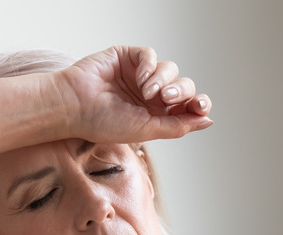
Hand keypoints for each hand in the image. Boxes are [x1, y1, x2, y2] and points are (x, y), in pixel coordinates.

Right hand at [58, 46, 212, 142]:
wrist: (75, 106)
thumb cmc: (103, 123)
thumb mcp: (146, 130)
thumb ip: (178, 126)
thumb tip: (207, 121)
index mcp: (155, 114)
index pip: (186, 106)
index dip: (197, 104)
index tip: (200, 106)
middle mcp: (149, 95)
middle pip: (182, 86)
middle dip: (180, 92)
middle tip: (166, 99)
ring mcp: (138, 75)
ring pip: (169, 69)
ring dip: (162, 80)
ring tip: (147, 91)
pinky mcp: (127, 57)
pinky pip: (150, 55)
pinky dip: (149, 66)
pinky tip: (140, 78)